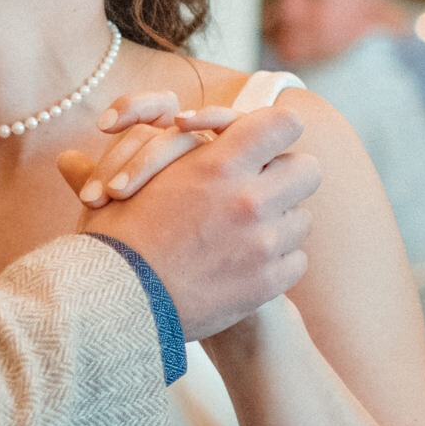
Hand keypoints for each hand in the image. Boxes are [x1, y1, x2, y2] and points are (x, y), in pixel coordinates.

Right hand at [77, 103, 319, 340]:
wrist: (116, 302)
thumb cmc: (116, 236)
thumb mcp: (133, 178)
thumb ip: (161, 150)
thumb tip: (150, 140)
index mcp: (217, 165)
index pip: (283, 124)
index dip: (276, 129)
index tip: (262, 144)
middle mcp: (249, 201)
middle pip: (308, 170)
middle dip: (286, 176)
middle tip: (260, 189)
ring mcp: (263, 244)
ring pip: (302, 219)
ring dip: (279, 221)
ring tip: (246, 233)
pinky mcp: (267, 283)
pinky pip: (297, 260)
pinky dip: (277, 261)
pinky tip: (246, 264)